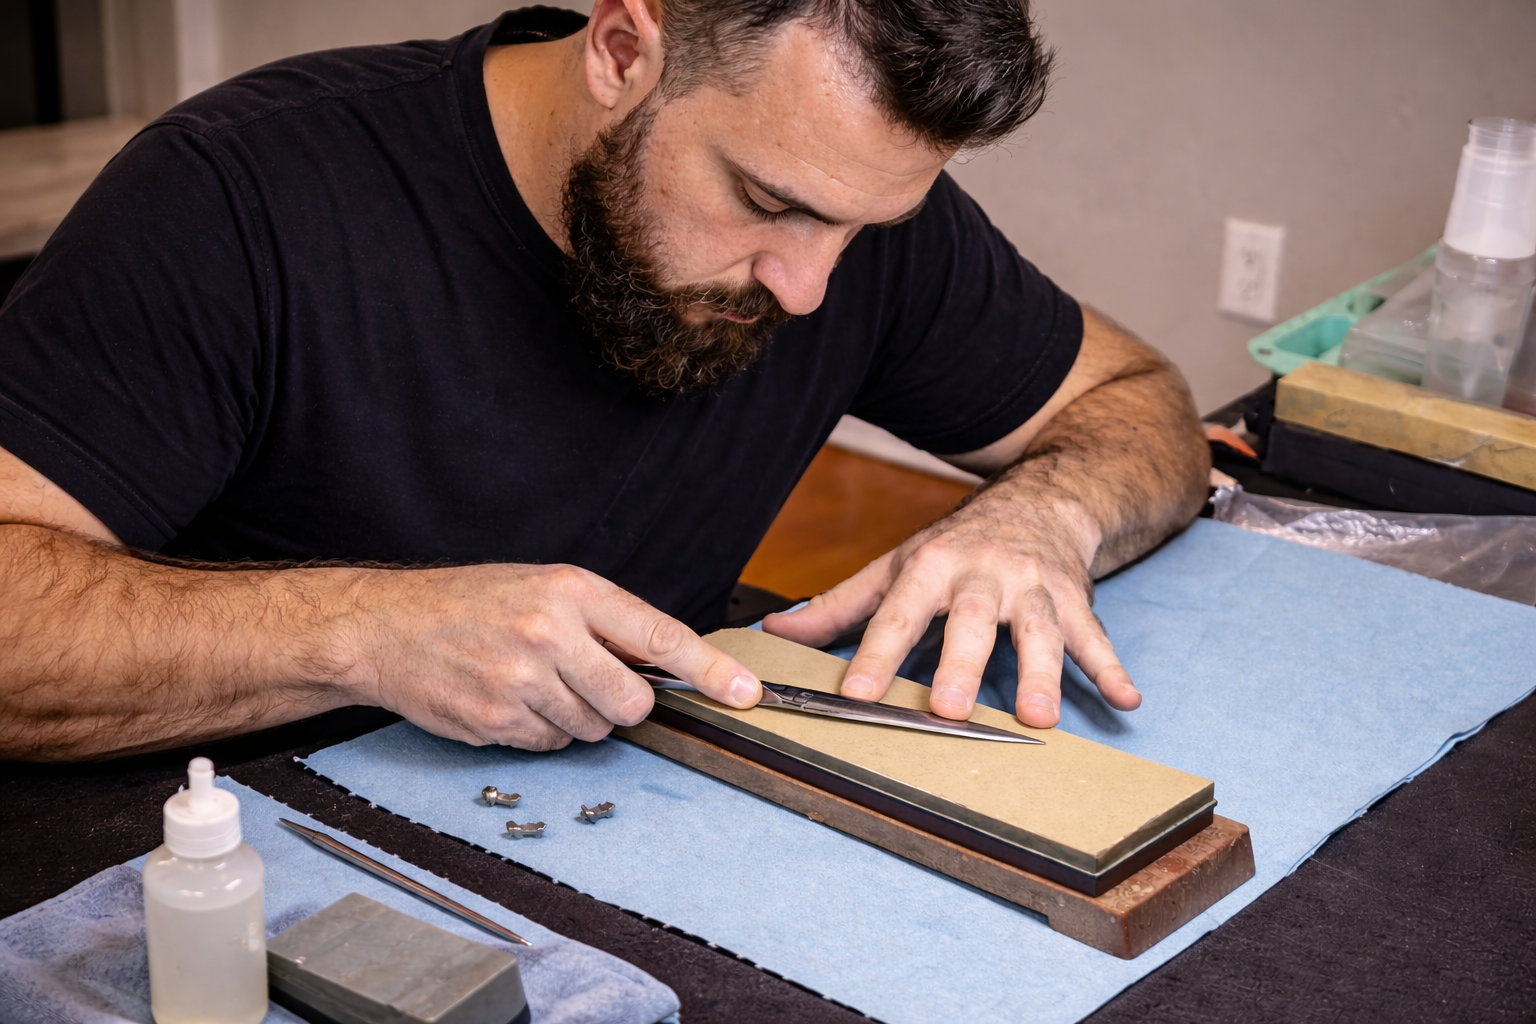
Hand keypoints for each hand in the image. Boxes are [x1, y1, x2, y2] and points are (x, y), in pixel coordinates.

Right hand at [339, 563, 760, 748]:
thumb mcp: (543, 587)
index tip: (744, 693)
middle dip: (623, 704)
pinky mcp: (497, 721)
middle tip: (587, 681)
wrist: (385, 628)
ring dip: (576, 717)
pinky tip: (510, 701)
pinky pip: (552, 746)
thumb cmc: (469, 603)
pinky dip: (540, 732)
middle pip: (633, 702)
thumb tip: (665, 663)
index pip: (658, 636)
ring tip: (534, 682)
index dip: (709, 670)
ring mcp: (521, 682)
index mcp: (571, 591)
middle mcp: (549, 634)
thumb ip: (603, 620)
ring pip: (593, 729)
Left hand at [761, 490, 1140, 727]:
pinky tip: (1127, 700)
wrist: (1039, 499)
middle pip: (970, 623)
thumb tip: (776, 634)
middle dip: (960, 666)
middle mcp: (982, 575)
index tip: (856, 696)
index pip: (896, 617)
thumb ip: (839, 607)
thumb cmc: (956, 546)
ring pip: (1038, 631)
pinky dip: (1112, 668)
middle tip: (948, 710)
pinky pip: (1095, 636)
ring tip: (1039, 718)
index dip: (875, 656)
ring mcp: (1033, 588)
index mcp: (930, 568)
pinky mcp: (1074, 600)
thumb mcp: (894, 566)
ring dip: (1043, 674)